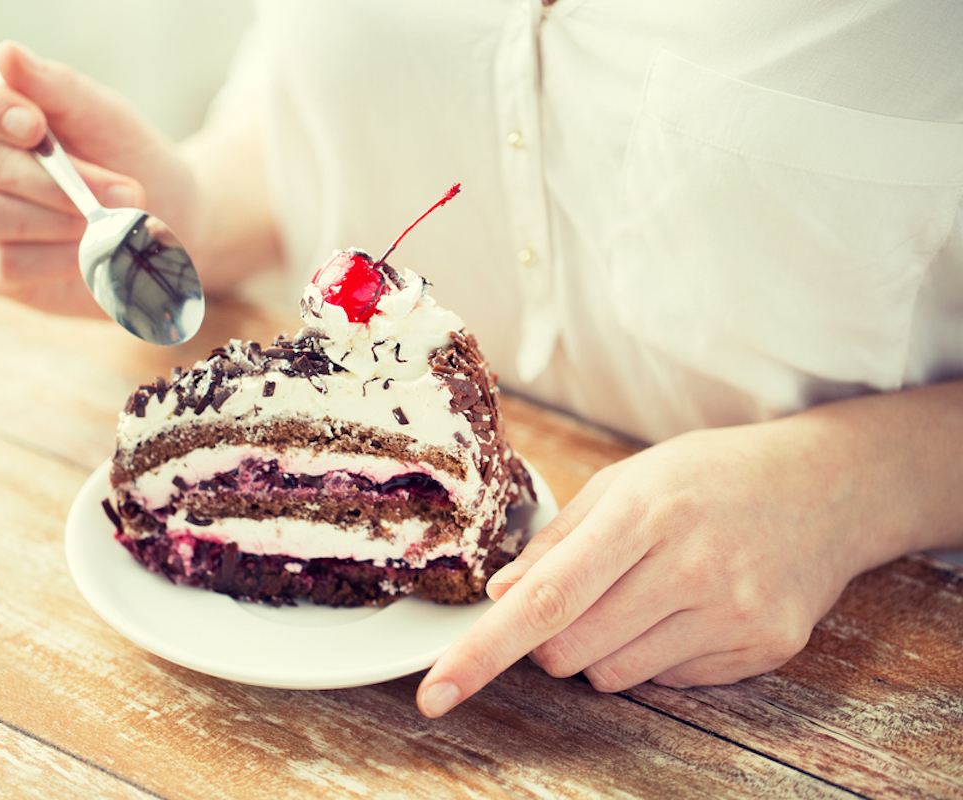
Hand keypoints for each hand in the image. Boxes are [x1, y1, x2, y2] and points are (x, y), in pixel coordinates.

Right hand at [0, 40, 195, 315]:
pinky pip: (6, 263)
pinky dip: (60, 257)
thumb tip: (5, 54)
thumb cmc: (131, 159)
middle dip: (56, 179)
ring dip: (60, 218)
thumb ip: (56, 87)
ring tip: (110, 220)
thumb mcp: (106, 115)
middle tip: (124, 190)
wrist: (171, 222)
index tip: (34, 126)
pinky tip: (91, 251)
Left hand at [417, 416, 896, 717]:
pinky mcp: (761, 648)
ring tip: (645, 593)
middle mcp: (689, 568)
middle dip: (551, 636)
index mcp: (643, 514)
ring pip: (612, 675)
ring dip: (602, 648)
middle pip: (569, 650)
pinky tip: (688, 608)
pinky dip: (656, 655)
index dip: (482, 651)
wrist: (828, 486)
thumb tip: (499, 595)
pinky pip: (667, 682)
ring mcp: (731, 613)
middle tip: (586, 593)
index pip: (545, 600)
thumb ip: (559, 539)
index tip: (436, 691)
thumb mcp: (628, 479)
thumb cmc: (710, 476)